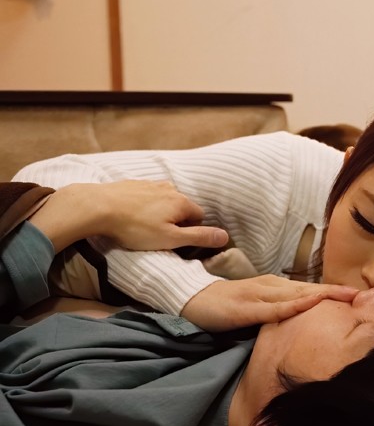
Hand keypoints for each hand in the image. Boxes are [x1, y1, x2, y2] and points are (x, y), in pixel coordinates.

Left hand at [91, 180, 229, 250]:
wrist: (97, 207)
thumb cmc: (134, 227)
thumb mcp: (170, 238)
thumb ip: (199, 237)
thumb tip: (225, 236)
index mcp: (182, 202)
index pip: (200, 216)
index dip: (192, 231)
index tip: (177, 242)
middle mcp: (169, 188)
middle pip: (182, 207)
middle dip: (176, 220)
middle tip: (159, 237)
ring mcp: (150, 184)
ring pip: (164, 200)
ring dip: (160, 212)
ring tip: (143, 227)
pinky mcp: (132, 184)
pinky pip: (146, 195)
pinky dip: (144, 205)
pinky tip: (131, 215)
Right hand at [180, 274, 358, 330]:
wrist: (192, 298)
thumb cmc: (227, 304)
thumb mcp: (259, 307)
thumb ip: (280, 312)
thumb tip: (303, 322)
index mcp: (277, 288)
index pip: (311, 290)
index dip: (335, 293)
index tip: (360, 297)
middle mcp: (273, 286)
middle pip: (310, 289)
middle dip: (337, 292)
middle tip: (364, 295)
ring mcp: (260, 294)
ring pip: (297, 294)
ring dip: (323, 295)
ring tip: (347, 296)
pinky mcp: (247, 307)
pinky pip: (274, 308)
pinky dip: (293, 306)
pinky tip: (309, 305)